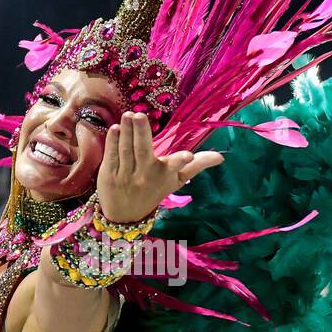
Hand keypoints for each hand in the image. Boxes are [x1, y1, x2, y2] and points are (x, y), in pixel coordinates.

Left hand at [96, 111, 222, 222]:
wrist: (126, 216)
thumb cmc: (154, 191)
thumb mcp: (176, 181)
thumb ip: (197, 166)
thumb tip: (221, 157)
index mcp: (164, 175)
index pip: (175, 167)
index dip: (182, 161)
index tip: (188, 156)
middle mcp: (145, 175)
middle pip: (143, 151)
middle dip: (142, 133)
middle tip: (139, 115)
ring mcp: (126, 175)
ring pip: (126, 150)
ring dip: (126, 131)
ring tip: (128, 115)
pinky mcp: (109, 175)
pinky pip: (112, 156)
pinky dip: (112, 142)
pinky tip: (115, 129)